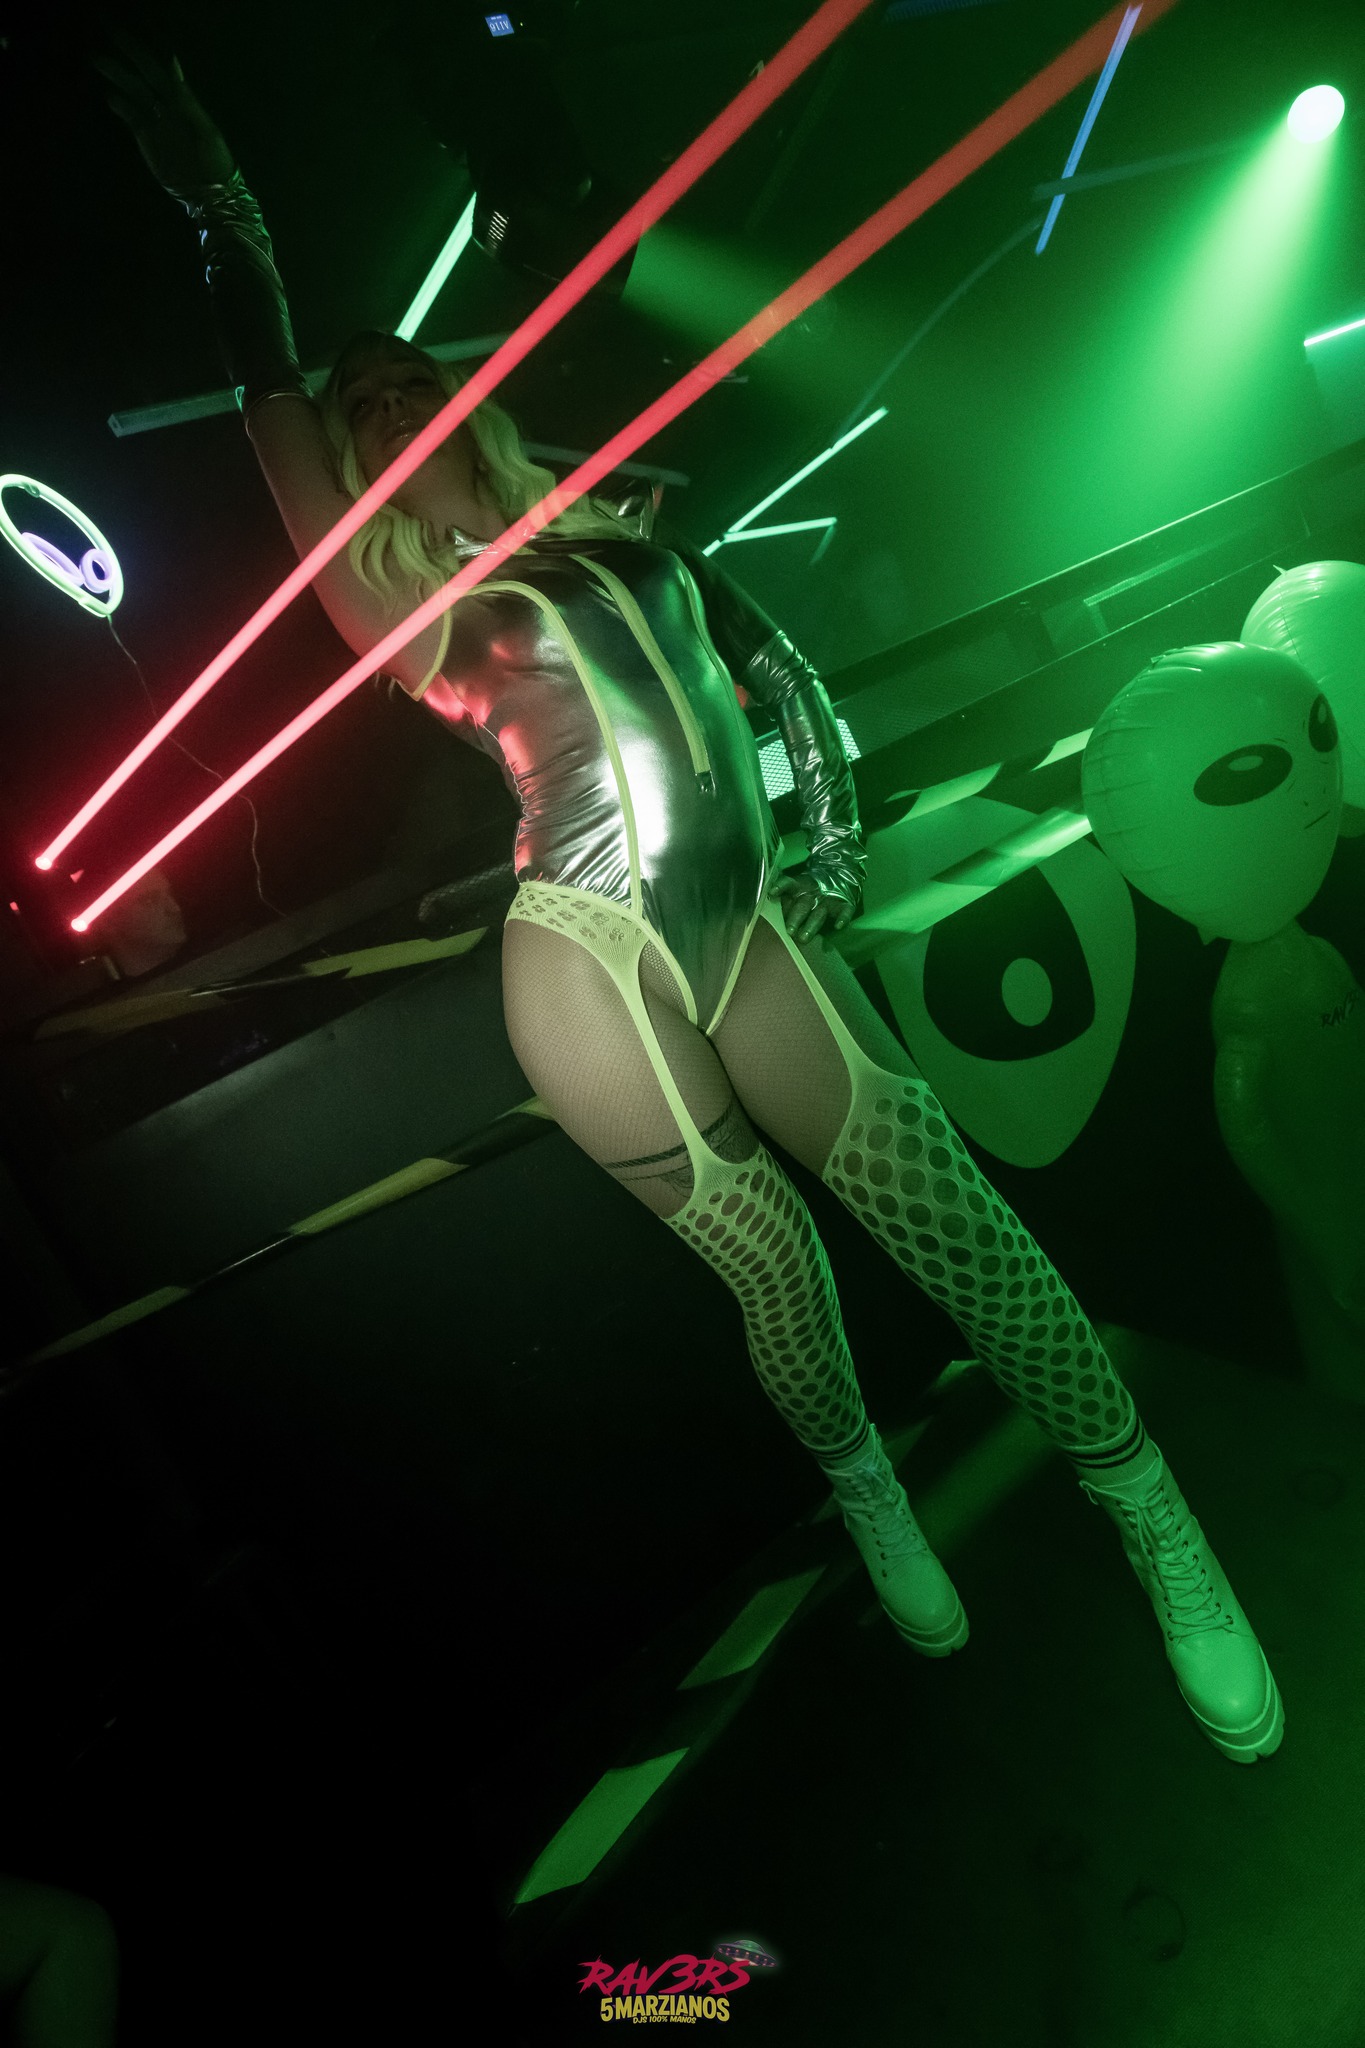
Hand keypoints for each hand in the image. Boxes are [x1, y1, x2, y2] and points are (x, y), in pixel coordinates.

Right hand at [90, 31, 236, 192]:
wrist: (211, 194)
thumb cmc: (215, 161)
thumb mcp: (205, 130)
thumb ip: (187, 100)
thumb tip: (172, 66)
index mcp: (182, 103)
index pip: (158, 73)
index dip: (141, 57)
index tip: (123, 41)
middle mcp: (166, 109)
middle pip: (140, 82)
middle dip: (123, 65)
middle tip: (102, 49)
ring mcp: (156, 124)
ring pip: (133, 96)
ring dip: (118, 80)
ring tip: (99, 61)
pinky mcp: (147, 141)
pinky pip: (132, 118)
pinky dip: (121, 107)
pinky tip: (111, 97)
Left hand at [769, 873, 852, 945]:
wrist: (838, 872)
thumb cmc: (809, 889)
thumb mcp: (796, 890)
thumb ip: (783, 901)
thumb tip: (765, 919)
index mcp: (798, 887)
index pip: (787, 884)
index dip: (780, 887)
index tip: (772, 893)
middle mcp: (812, 893)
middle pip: (802, 906)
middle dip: (795, 919)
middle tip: (789, 932)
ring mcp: (828, 899)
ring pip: (818, 913)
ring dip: (811, 925)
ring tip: (803, 938)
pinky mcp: (844, 904)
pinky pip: (844, 911)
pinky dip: (842, 918)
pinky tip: (838, 926)